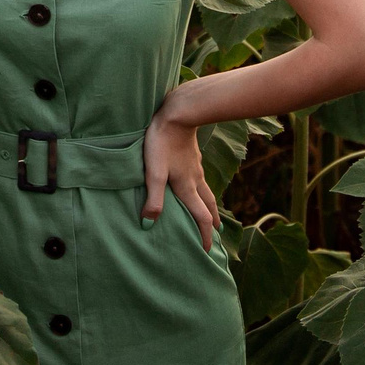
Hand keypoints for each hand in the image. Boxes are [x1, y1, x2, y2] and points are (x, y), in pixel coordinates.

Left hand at [141, 97, 219, 248]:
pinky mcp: (193, 156)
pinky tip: (197, 182)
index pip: (200, 216)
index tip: (206, 250)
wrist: (178, 114)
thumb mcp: (154, 172)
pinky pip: (201, 178)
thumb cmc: (162, 142)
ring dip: (209, 205)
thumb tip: (149, 225)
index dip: (204, 234)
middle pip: (208, 205)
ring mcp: (196, 167)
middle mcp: (195, 179)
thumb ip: (153, 198)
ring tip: (211, 212)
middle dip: (211, 221)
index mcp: (186, 187)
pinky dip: (202, 189)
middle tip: (215, 234)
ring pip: (206, 191)